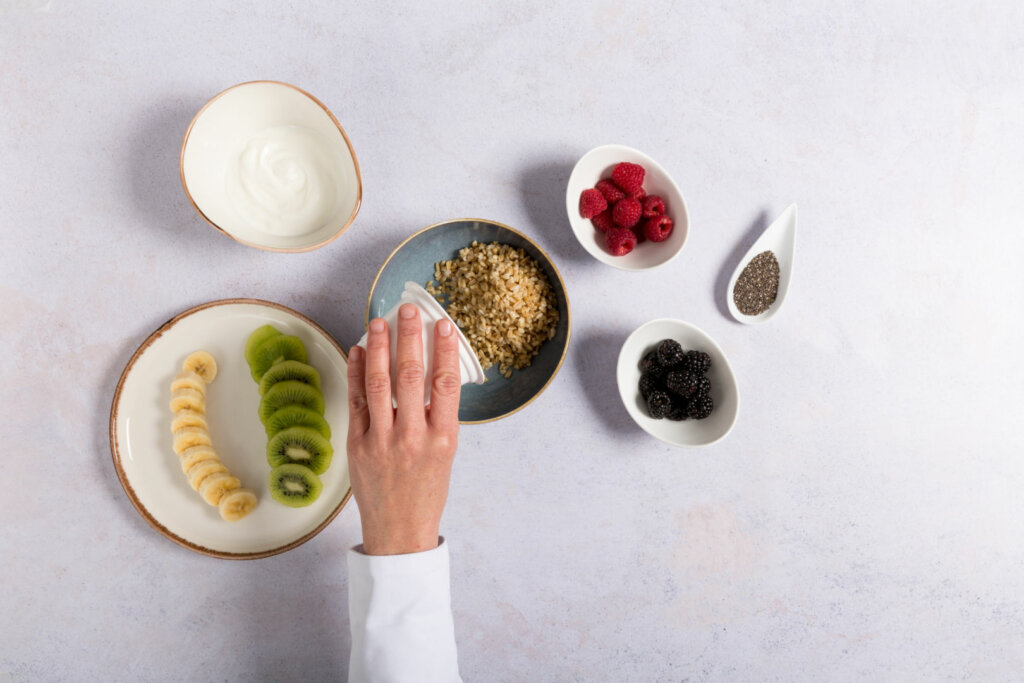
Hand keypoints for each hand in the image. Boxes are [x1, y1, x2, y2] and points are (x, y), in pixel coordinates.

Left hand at [347, 304, 461, 554]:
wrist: (400, 531)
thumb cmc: (427, 490)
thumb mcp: (446, 454)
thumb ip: (439, 416)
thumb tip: (430, 373)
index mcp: (442, 438)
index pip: (445, 383)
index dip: (444, 350)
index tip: (443, 324)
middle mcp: (413, 437)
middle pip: (411, 376)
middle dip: (409, 338)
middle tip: (408, 310)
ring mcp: (382, 441)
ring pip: (380, 385)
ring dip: (379, 348)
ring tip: (379, 321)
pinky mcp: (358, 446)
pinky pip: (357, 402)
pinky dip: (357, 373)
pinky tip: (358, 351)